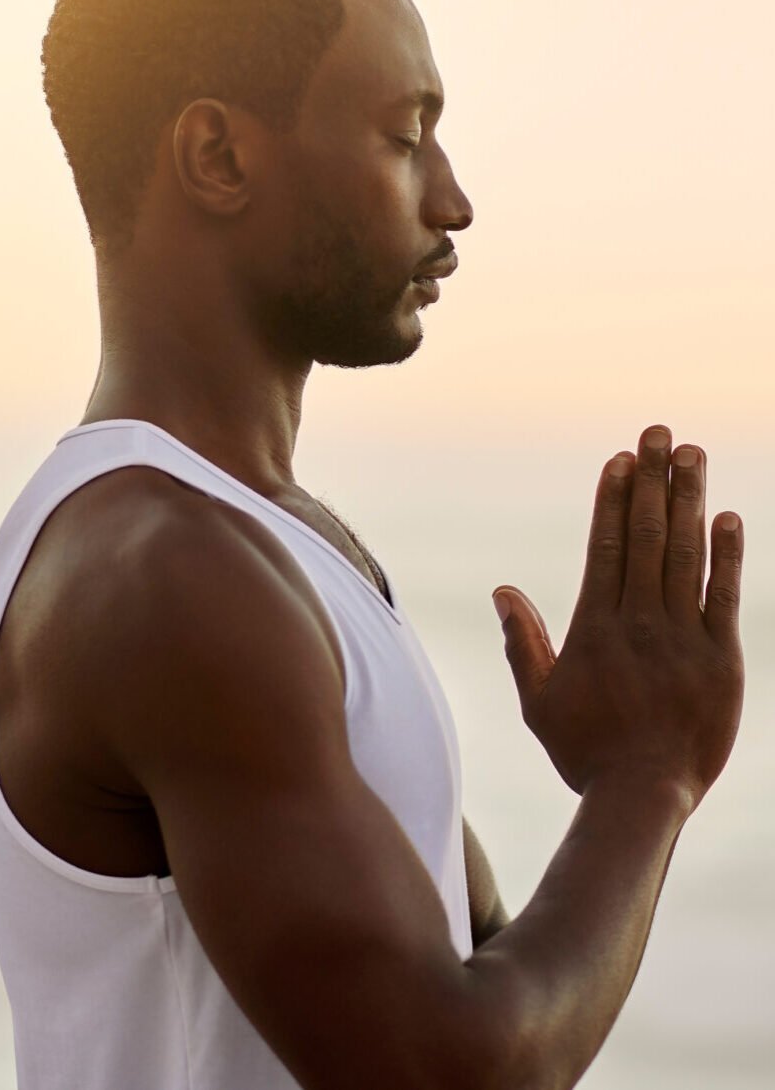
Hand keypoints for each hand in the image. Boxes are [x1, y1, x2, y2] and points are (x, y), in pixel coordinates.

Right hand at [492, 425, 743, 810]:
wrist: (644, 797)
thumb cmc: (585, 752)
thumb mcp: (539, 700)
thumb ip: (521, 642)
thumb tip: (502, 590)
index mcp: (596, 628)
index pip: (605, 546)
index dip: (614, 498)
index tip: (622, 459)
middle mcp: (640, 622)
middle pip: (646, 536)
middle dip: (653, 480)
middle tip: (659, 432)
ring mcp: (684, 638)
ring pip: (685, 554)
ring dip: (689, 500)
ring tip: (691, 454)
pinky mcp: (721, 658)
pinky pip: (725, 596)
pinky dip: (727, 555)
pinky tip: (727, 517)